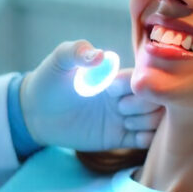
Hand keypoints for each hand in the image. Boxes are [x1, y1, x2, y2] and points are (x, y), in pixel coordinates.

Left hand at [20, 40, 163, 150]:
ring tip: (123, 123)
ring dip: (145, 122)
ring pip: (156, 119)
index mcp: (115, 75)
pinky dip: (148, 139)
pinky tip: (131, 135)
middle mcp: (125, 95)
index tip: (109, 89)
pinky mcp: (119, 138)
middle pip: (156, 98)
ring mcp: (123, 117)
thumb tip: (99, 55)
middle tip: (118, 109)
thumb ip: (76, 51)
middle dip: (142, 104)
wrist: (36, 113)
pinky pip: (146, 140)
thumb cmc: (48, 81)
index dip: (132, 83)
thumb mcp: (59, 61)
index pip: (143, 76)